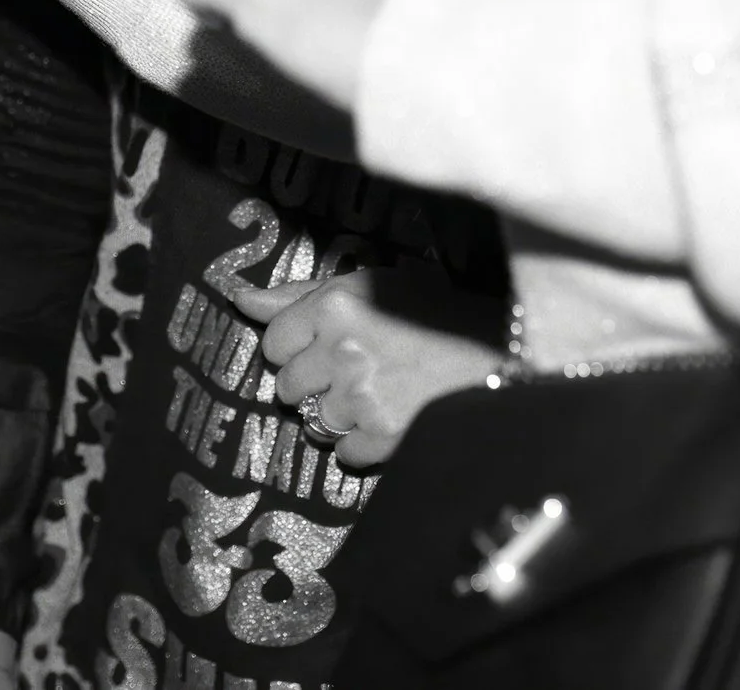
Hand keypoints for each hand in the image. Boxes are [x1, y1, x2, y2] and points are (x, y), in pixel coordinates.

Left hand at [231, 269, 504, 467]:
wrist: (500, 353)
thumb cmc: (433, 312)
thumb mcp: (371, 284)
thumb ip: (300, 294)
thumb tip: (239, 298)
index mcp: (337, 304)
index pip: (274, 340)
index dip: (296, 348)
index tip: (322, 348)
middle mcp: (342, 350)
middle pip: (286, 386)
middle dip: (312, 384)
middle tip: (352, 372)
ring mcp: (361, 397)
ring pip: (312, 423)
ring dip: (337, 416)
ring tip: (377, 395)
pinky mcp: (382, 436)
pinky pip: (343, 454)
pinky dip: (362, 445)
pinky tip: (390, 418)